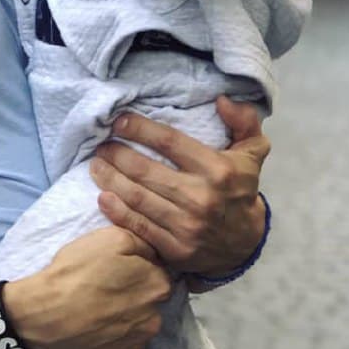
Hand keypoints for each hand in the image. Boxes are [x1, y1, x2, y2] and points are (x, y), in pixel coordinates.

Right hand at [4, 226, 171, 348]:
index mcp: (157, 286)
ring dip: (123, 319)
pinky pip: (122, 347)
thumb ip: (141, 242)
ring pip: (137, 326)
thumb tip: (152, 252)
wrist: (42, 317)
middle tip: (104, 289)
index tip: (117, 270)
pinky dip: (111, 339)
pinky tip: (92, 329)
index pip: (158, 274)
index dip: (138, 269)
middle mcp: (154, 319)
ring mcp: (137, 345)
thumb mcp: (110, 238)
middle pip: (149, 302)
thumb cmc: (75, 274)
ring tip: (95, 310)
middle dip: (133, 295)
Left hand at [89, 98, 268, 276]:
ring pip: (137, 197)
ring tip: (96, 164)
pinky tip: (102, 196)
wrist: (246, 243)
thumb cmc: (241, 189)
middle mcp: (201, 197)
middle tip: (101, 145)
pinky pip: (138, 226)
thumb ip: (243, 120)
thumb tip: (221, 100)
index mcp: (218, 169)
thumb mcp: (252, 151)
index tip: (119, 122)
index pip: (169, 141)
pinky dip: (116, 211)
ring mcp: (187, 226)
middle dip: (116, 154)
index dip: (139, 129)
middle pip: (144, 170)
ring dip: (109, 178)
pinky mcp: (176, 249)